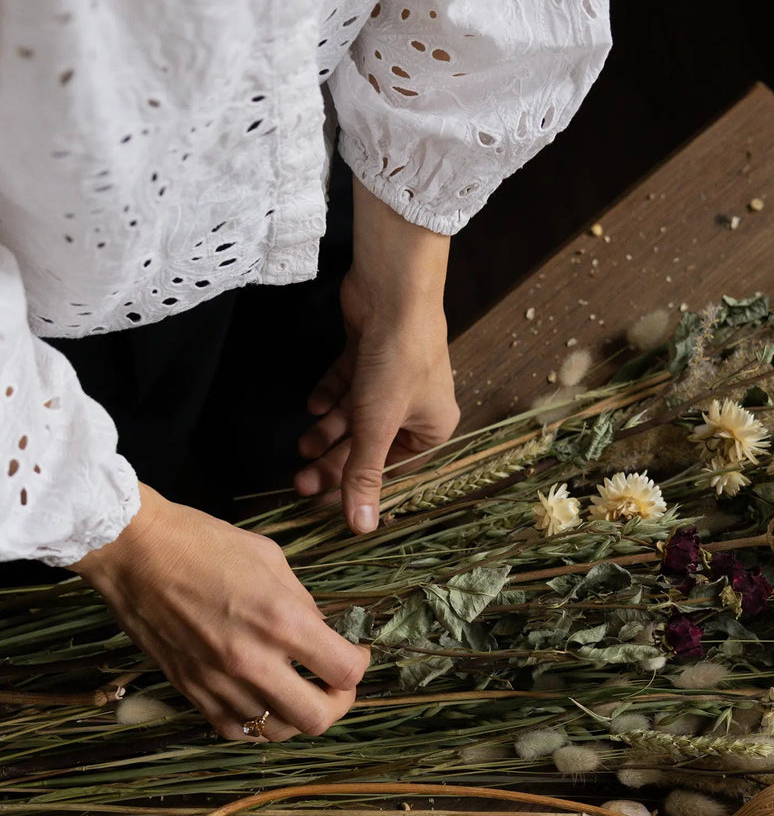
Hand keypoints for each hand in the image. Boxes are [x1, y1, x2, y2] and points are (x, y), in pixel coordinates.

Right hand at [71, 484, 370, 740]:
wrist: (133, 551)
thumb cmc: (202, 544)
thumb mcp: (271, 559)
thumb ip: (302, 603)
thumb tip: (322, 632)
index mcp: (281, 622)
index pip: (345, 671)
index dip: (359, 664)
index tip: (354, 652)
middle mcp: (253, 661)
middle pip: (319, 718)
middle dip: (338, 702)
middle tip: (334, 682)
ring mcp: (219, 683)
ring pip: (277, 731)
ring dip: (297, 715)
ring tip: (298, 691)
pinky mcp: (191, 692)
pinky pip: (235, 730)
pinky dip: (255, 721)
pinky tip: (260, 699)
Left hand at [294, 181, 459, 532]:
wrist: (393, 288)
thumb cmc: (397, 358)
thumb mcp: (376, 425)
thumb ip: (364, 476)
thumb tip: (362, 527)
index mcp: (432, 428)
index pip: (390, 469)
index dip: (354, 484)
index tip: (322, 499)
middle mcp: (417, 405)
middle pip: (368, 443)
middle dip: (334, 460)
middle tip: (299, 478)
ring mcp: (393, 377)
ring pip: (356, 414)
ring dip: (329, 431)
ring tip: (301, 444)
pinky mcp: (371, 352)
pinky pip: (347, 383)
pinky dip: (330, 395)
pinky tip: (312, 406)